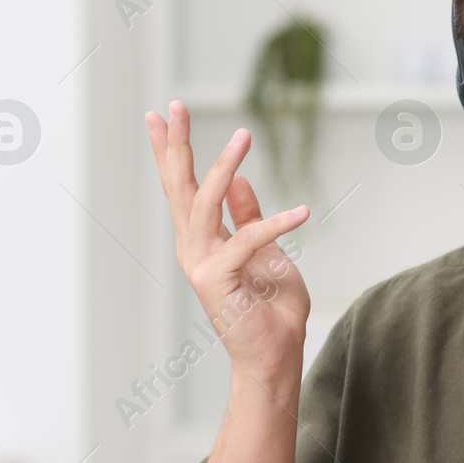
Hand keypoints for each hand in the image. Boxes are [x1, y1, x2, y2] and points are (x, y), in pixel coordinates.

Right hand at [145, 101, 311, 387]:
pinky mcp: (219, 280)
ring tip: (243, 135)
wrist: (274, 357)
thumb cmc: (273, 311)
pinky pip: (247, 241)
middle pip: (179, 187)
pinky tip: (302, 211)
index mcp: (203, 240)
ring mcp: (201, 265)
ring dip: (224, 167)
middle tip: (172, 105)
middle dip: (175, 145)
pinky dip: (275, 224)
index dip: (171, 150)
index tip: (160, 114)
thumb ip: (248, 219)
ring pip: (205, 203)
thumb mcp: (267, 254)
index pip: (183, 187)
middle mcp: (194, 248)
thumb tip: (239, 181)